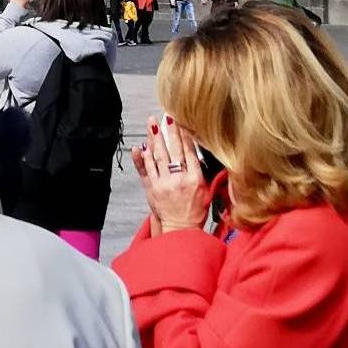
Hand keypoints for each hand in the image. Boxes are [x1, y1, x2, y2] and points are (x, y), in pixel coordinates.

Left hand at [131, 115, 209, 234]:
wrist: (180, 230)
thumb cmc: (195, 212)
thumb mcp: (206, 193)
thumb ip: (204, 174)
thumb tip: (202, 157)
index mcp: (195, 179)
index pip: (190, 152)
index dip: (185, 136)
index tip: (182, 123)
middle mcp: (179, 179)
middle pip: (173, 151)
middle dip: (169, 132)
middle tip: (166, 116)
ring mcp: (164, 183)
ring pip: (158, 156)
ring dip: (154, 138)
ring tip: (152, 124)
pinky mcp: (152, 188)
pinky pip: (147, 169)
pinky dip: (143, 157)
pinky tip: (141, 146)